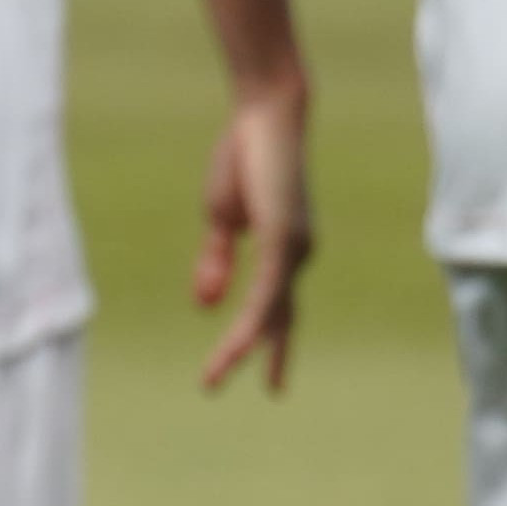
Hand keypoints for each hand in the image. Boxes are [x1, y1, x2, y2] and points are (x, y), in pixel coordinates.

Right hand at [190, 81, 308, 396]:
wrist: (264, 113)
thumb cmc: (243, 156)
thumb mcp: (222, 218)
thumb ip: (217, 262)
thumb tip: (208, 305)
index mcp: (286, 249)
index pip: (277, 304)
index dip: (266, 338)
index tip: (259, 370)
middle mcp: (298, 254)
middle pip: (283, 316)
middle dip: (271, 354)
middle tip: (275, 392)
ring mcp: (295, 248)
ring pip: (271, 312)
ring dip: (243, 347)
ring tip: (217, 376)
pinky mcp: (284, 238)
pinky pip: (267, 293)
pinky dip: (250, 321)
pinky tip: (237, 345)